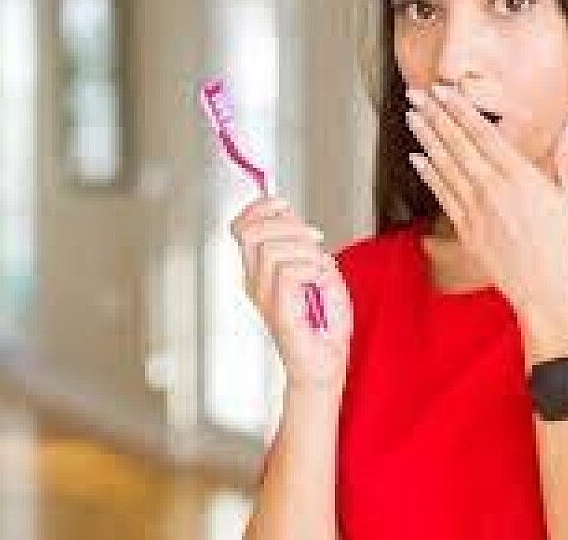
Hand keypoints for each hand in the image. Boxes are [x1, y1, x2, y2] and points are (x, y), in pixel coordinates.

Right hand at [230, 196, 352, 389]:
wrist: (325, 363)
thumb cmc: (323, 323)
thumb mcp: (318, 269)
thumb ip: (302, 244)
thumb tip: (292, 218)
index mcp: (259, 270)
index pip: (242, 226)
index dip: (260, 207)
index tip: (284, 204)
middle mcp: (255, 283)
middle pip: (252, 232)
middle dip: (289, 225)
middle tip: (315, 239)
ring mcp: (265, 298)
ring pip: (274, 250)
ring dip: (308, 251)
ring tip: (322, 269)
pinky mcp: (279, 312)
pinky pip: (290, 273)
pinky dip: (313, 270)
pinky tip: (321, 283)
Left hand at [405, 84, 567, 330]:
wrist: (548, 292)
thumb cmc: (565, 247)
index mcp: (520, 176)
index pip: (483, 134)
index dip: (460, 109)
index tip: (444, 90)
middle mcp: (493, 190)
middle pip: (458, 145)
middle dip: (436, 116)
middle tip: (417, 94)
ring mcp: (476, 211)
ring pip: (445, 167)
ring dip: (426, 139)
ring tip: (412, 117)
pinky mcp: (466, 231)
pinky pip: (443, 196)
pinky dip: (428, 175)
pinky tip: (416, 158)